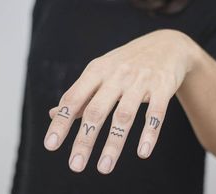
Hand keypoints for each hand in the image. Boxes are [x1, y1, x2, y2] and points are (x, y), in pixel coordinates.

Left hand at [44, 29, 198, 173]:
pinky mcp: (162, 87)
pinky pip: (155, 113)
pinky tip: (142, 152)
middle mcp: (116, 75)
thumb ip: (80, 93)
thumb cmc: (127, 63)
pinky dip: (149, 133)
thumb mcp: (101, 72)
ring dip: (114, 144)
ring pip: (124, 115)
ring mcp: (140, 81)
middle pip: (96, 110)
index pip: (73, 98)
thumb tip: (54, 114)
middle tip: (75, 165)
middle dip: (84, 140)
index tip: (50, 145)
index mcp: (97, 71)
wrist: (165, 45)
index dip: (61, 122)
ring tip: (104, 167)